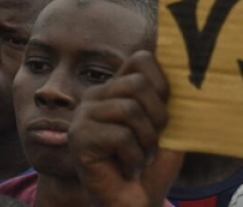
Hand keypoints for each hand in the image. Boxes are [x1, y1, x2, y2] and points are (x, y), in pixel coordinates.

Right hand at [69, 51, 183, 206]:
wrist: (131, 200)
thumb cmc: (148, 165)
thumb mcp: (164, 128)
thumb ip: (163, 99)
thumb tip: (174, 73)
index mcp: (115, 89)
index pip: (140, 59)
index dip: (162, 82)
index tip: (165, 113)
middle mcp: (95, 96)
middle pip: (137, 85)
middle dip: (158, 117)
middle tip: (152, 142)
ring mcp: (83, 116)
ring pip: (129, 110)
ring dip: (146, 141)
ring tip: (140, 156)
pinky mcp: (78, 138)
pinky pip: (120, 136)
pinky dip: (134, 157)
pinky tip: (126, 167)